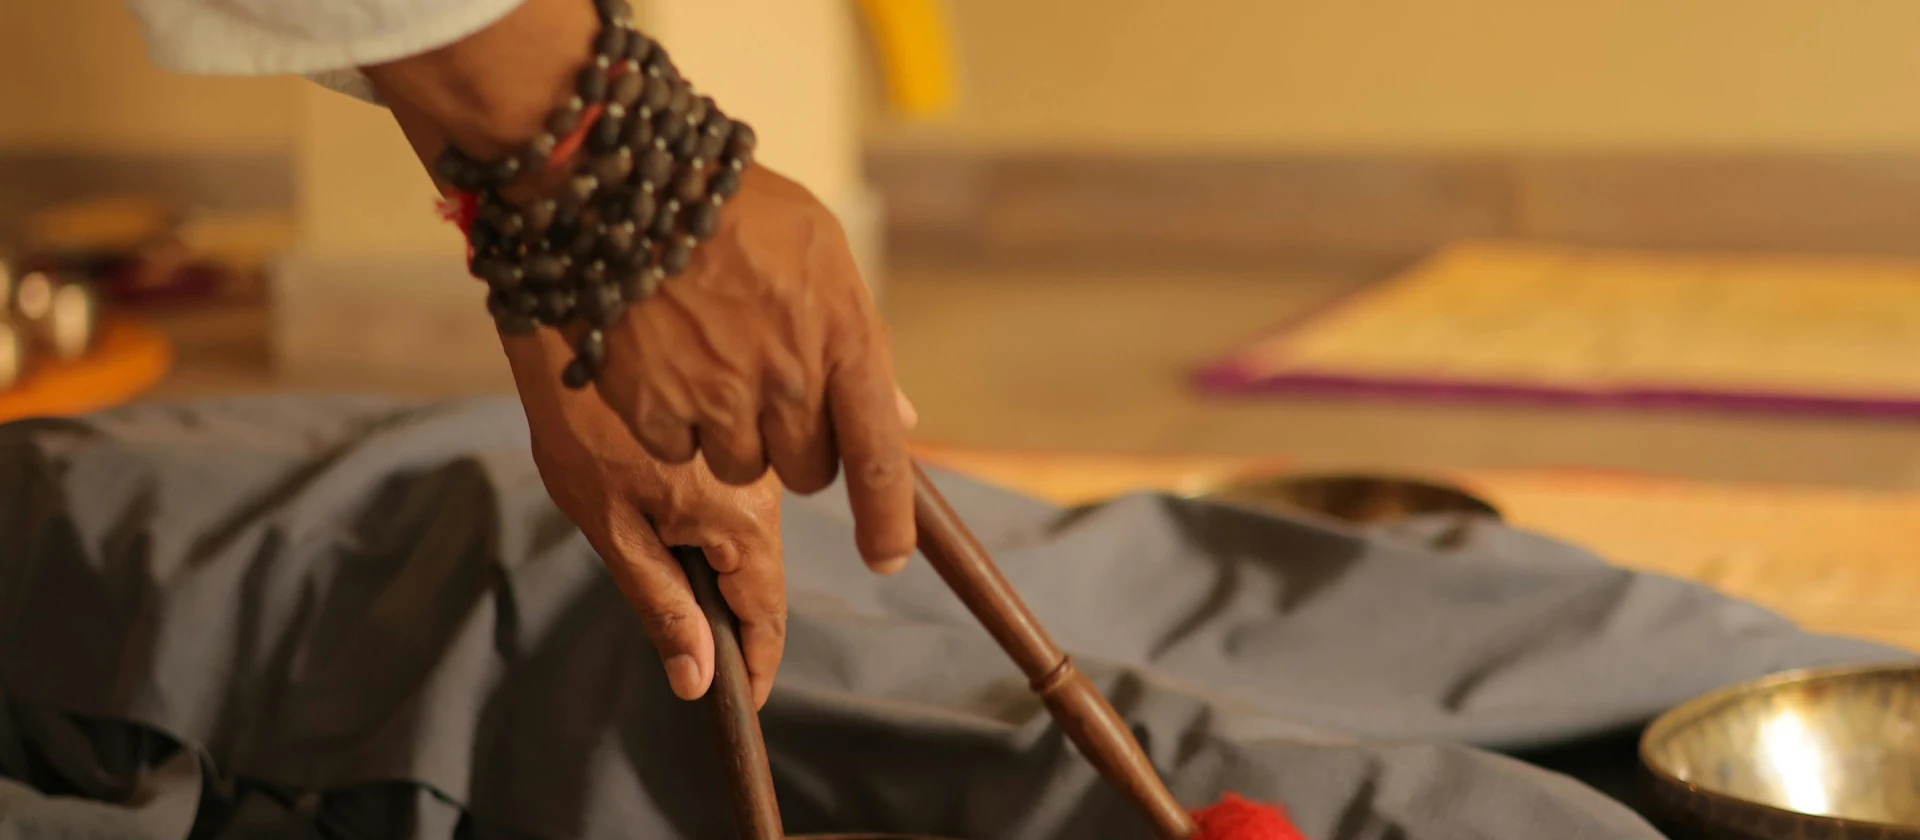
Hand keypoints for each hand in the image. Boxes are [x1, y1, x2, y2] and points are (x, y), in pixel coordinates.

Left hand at [504, 325, 786, 706]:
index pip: (766, 613)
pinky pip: (744, 479)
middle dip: (732, 608)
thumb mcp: (610, 523)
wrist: (584, 305)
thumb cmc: (581, 420)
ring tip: (661, 550)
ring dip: (723, 556)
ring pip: (753, 524)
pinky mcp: (738, 418)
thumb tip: (696, 676)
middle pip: (759, 570)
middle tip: (689, 635)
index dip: (757, 663)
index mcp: (740, 520)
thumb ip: (660, 600)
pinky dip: (721, 505)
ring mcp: (755, 450)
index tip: (745, 699)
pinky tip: (680, 499)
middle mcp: (764, 485)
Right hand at [589, 165, 916, 573]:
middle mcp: (788, 379)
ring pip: (743, 468)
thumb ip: (860, 339)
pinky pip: (679, 451)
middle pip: (810, 471)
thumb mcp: (821, 251)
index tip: (886, 557)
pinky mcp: (656, 411)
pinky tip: (664, 363)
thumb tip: (900, 417)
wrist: (626, 184)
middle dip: (796, 446)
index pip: (880, 456)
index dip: (887, 520)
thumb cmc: (733, 207)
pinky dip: (673, 423)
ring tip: (710, 362)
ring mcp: (720, 399)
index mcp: (843, 338)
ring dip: (732, 434)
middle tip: (769, 390)